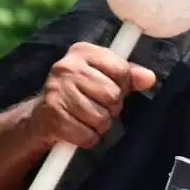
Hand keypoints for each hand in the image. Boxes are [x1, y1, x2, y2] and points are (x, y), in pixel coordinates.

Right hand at [31, 42, 156, 148]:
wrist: (41, 116)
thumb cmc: (80, 94)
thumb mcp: (103, 77)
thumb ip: (128, 75)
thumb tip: (149, 78)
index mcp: (82, 52)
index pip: (121, 69)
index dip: (122, 86)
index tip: (111, 89)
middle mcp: (66, 67)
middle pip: (112, 95)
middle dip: (111, 108)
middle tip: (97, 107)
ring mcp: (57, 90)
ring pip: (101, 118)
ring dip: (100, 125)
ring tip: (87, 118)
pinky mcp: (52, 115)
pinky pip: (88, 135)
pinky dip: (88, 138)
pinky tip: (78, 129)